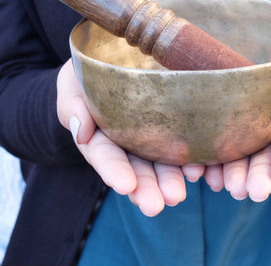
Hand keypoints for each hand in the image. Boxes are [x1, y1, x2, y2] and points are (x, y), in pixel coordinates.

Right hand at [57, 59, 190, 216]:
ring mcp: (147, 140)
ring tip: (176, 196)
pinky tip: (198, 172)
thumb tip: (80, 133)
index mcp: (97, 136)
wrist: (111, 66)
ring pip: (158, 163)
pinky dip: (189, 161)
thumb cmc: (85, 76)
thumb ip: (73, 107)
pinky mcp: (169, 132)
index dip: (113, 170)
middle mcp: (124, 143)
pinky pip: (179, 148)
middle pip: (134, 168)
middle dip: (145, 187)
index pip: (104, 154)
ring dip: (168, 180)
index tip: (125, 185)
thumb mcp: (72, 86)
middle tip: (155, 205)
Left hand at [201, 57, 270, 201]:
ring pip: (239, 160)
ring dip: (234, 176)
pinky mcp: (221, 136)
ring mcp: (244, 140)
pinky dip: (206, 165)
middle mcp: (268, 139)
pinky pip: (213, 152)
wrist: (269, 65)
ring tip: (231, 188)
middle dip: (260, 176)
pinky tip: (199, 173)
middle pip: (264, 159)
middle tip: (256, 191)